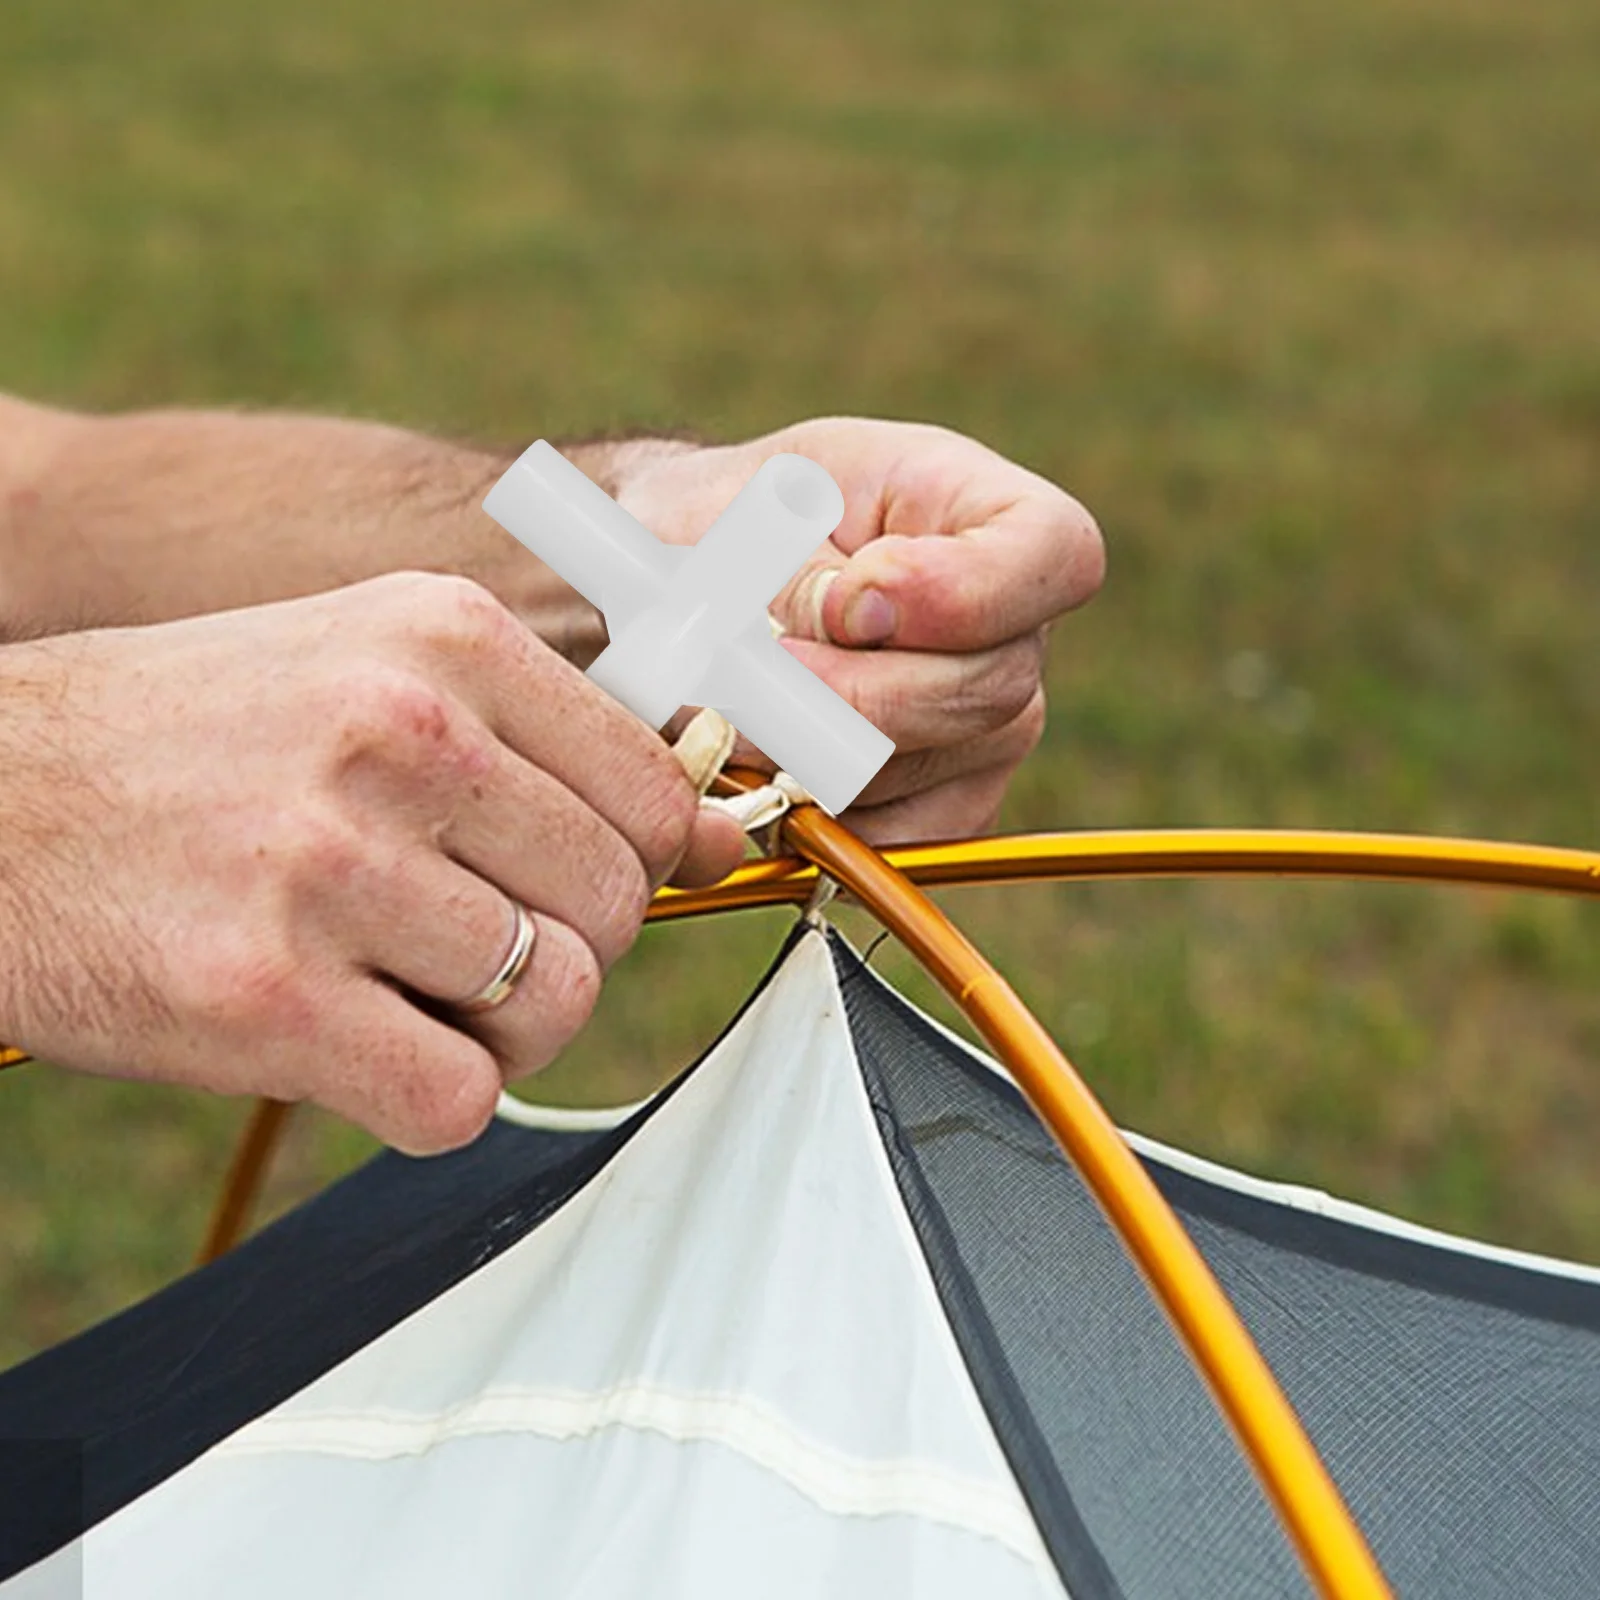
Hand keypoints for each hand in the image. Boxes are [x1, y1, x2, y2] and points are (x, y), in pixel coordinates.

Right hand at [0, 574, 743, 1151]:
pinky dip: (431, 1098)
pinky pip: (458, 1098)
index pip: (654, 788)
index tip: (564, 883)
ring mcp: (331, 865)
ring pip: (555, 1003)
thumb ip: (543, 738)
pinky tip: (360, 1049)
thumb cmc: (191, 741)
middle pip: (614, 902)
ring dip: (498, 1027)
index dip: (632, 861)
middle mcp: (402, 733)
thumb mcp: (368, 667)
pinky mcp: (264, 998)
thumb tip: (715, 831)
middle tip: (465, 945)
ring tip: (404, 992)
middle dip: (562, 947)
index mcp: (444, 638)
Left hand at [612, 418, 1103, 841]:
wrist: (692, 584)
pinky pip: (888, 839)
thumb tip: (837, 639)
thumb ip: (798, 571)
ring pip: (924, 771)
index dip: (958, 594)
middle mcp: (1015, 633)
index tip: (848, 601)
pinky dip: (806, 814)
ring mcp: (990, 732)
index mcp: (992, 515)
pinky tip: (748, 763)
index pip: (1059, 554)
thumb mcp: (750, 516)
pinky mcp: (941, 810)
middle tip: (745, 678)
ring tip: (721, 709)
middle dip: (852, 696)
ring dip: (803, 753)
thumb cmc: (730, 526)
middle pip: (990, 690)